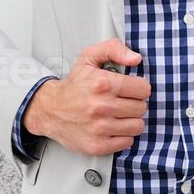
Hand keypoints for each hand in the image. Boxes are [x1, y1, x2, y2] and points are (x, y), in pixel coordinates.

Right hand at [26, 38, 148, 156]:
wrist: (49, 109)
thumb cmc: (74, 85)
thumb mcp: (89, 57)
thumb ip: (113, 49)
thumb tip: (136, 58)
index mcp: (102, 84)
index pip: (143, 89)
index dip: (138, 87)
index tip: (129, 89)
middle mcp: (101, 107)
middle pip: (141, 108)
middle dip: (134, 103)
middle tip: (120, 102)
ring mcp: (100, 128)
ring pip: (137, 126)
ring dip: (130, 120)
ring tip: (117, 115)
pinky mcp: (98, 145)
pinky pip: (128, 142)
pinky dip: (122, 135)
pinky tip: (112, 127)